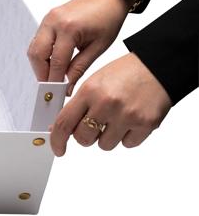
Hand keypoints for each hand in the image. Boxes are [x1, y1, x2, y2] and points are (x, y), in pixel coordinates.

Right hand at [28, 0, 134, 93]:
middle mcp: (54, 22)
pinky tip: (52, 64)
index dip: (55, 81)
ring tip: (52, 77)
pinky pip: (37, 41)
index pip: (56, 62)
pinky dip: (41, 55)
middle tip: (51, 87)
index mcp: (69, 28)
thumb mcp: (98, 47)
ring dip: (39, 66)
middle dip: (41, 74)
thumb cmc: (108, 17)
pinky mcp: (47, 19)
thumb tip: (68, 86)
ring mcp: (48, 19)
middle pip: (37, 55)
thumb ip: (79, 67)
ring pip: (33, 49)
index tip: (57, 94)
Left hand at [50, 52, 171, 155]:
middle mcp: (106, 104)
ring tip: (115, 118)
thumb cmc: (124, 73)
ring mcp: (127, 115)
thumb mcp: (94, 82)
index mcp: (90, 91)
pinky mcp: (146, 124)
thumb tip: (59, 129)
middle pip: (83, 138)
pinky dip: (126, 137)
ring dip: (106, 137)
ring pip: (104, 145)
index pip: (64, 123)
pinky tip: (130, 120)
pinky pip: (127, 144)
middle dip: (85, 136)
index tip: (57, 148)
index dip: (57, 140)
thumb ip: (77, 106)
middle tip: (93, 126)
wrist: (157, 66)